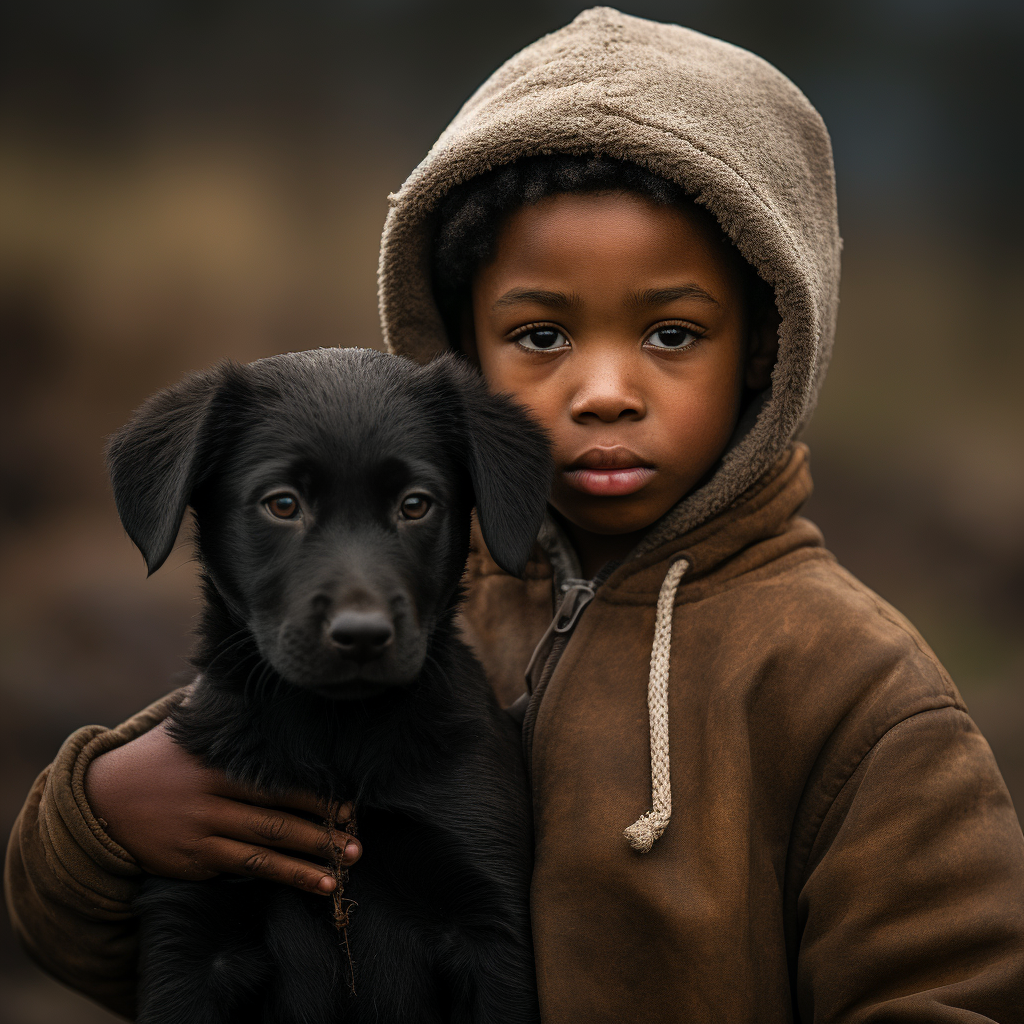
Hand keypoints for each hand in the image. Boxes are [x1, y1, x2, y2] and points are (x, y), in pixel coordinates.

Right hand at [84, 720, 360, 894]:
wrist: (104, 800)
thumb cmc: (160, 757)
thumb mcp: (189, 726)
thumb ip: (224, 708)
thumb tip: (255, 674)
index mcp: (217, 762)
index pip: (275, 779)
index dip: (314, 794)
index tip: (348, 803)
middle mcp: (212, 797)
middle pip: (277, 815)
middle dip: (321, 829)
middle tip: (356, 838)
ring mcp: (202, 830)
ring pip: (266, 846)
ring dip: (309, 858)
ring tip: (346, 864)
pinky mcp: (195, 859)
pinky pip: (245, 868)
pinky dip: (283, 876)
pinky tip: (315, 884)